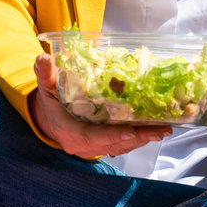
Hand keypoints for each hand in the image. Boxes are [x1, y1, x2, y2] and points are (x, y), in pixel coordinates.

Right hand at [28, 52, 171, 158]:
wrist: (47, 120)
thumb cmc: (49, 102)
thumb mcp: (45, 86)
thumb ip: (45, 74)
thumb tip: (43, 58)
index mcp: (66, 130)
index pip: (89, 136)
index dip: (110, 135)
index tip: (129, 131)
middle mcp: (80, 144)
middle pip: (111, 144)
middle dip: (136, 138)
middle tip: (159, 130)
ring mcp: (91, 149)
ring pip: (119, 147)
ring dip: (142, 140)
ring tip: (163, 130)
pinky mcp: (100, 147)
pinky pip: (120, 147)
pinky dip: (137, 140)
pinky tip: (154, 132)